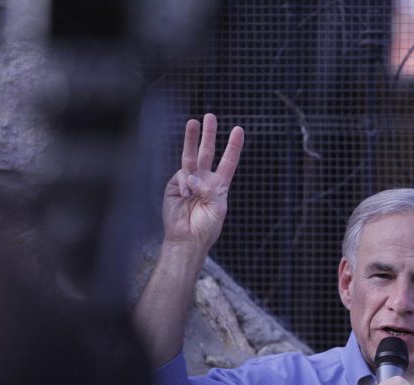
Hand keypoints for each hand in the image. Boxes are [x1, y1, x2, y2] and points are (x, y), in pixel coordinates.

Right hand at [162, 113, 244, 247]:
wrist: (188, 239)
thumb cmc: (207, 227)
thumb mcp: (218, 208)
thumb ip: (210, 190)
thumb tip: (193, 177)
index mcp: (219, 185)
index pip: (228, 161)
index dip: (233, 146)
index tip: (238, 130)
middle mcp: (204, 179)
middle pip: (207, 152)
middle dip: (209, 134)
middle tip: (210, 116)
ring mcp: (189, 181)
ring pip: (190, 155)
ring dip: (191, 138)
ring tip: (193, 122)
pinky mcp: (175, 186)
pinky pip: (182, 176)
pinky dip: (185, 184)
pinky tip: (186, 196)